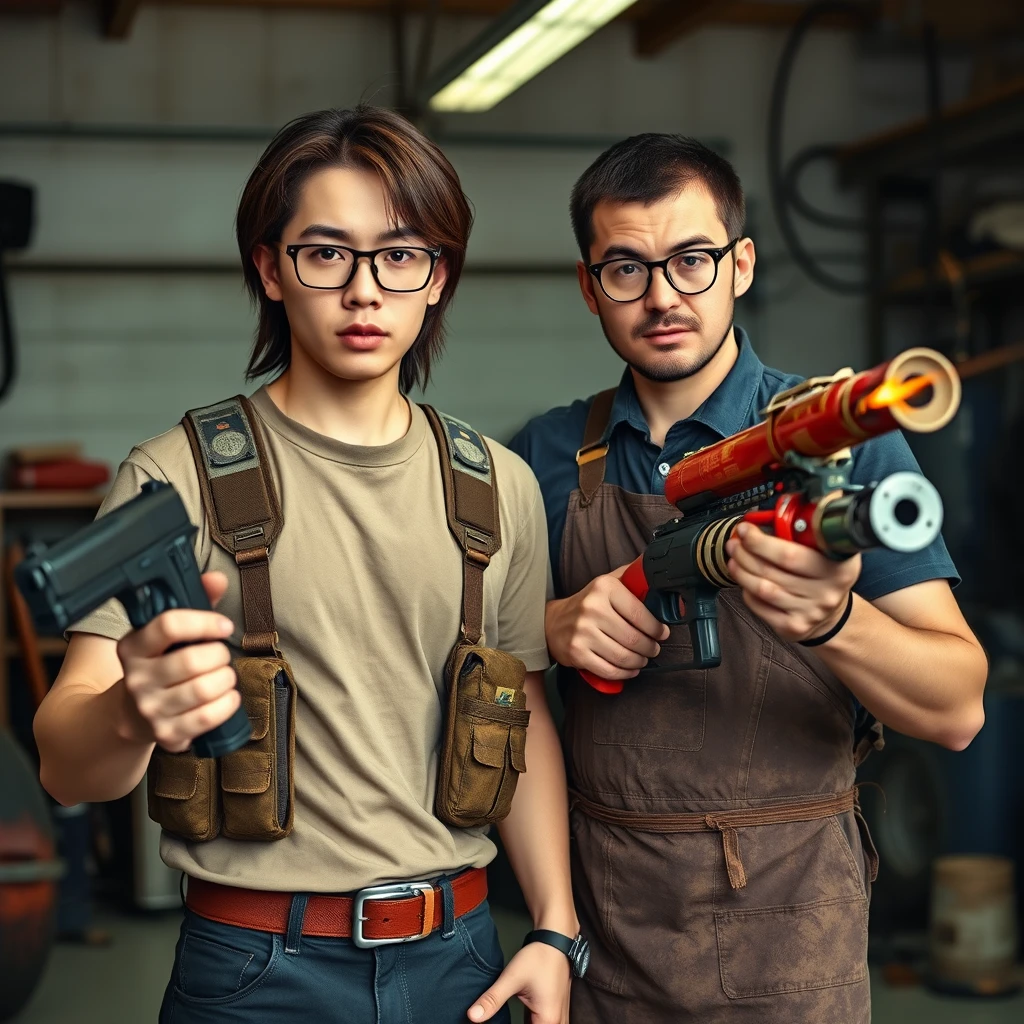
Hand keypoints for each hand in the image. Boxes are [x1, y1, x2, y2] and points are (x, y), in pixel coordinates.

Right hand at [115, 572, 238, 751]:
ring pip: (203, 689)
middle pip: (192, 661)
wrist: (131, 714)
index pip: (168, 625)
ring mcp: (150, 708)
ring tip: (224, 676)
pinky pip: (207, 717)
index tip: (223, 625)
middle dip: (219, 655)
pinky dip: (228, 704)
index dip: (204, 622)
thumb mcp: (170, 633)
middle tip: (221, 656)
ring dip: (226, 679)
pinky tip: (227, 697)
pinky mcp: (166, 733)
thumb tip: (217, 578)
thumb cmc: (161, 664)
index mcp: (133, 646)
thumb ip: (196, 601)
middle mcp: (136, 678)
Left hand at [469, 941, 569, 1023]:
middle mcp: (557, 1021)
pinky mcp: (555, 1009)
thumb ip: (492, 999)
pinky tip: (522, 1017)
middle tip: (501, 1018)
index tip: (500, 1021)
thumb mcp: (511, 978)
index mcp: (548, 1020)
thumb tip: (472, 1016)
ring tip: (512, 1012)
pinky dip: (532, 1023)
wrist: (556, 939)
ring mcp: (558, 1015)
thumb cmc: (539, 957)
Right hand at [545, 565, 670, 680]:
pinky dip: (625, 673)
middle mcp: (592, 608)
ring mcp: (582, 632)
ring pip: (623, 656)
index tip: (662, 633)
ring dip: (639, 662)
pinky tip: (630, 669)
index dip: (656, 628)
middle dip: (650, 648)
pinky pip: (609, 670)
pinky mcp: (577, 653)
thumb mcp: (608, 581)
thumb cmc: (588, 603)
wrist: (553, 621)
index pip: (639, 613)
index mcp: (604, 588)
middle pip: (633, 638)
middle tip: (654, 649)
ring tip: (643, 659)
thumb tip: (658, 578)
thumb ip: (632, 577)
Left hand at [726, 523, 859, 642]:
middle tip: (735, 540)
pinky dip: (746, 590)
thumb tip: (792, 502)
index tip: (746, 528)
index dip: (763, 540)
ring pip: (763, 588)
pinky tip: (744, 578)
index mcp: (839, 566)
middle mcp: (826, 591)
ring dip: (741, 569)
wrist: (832, 614)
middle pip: (773, 569)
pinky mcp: (793, 627)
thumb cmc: (825, 574)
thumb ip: (812, 527)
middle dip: (746, 551)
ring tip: (733, 556)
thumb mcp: (829, 549)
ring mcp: (810, 611)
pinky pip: (760, 606)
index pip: (792, 553)